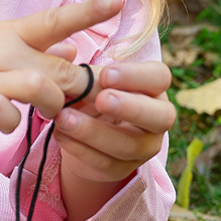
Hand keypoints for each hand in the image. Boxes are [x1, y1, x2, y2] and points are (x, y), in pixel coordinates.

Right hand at [0, 0, 124, 144]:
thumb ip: (33, 48)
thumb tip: (72, 49)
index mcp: (8, 35)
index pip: (56, 21)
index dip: (89, 12)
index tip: (119, 0)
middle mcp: (1, 53)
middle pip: (61, 68)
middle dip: (79, 87)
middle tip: (77, 100)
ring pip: (39, 87)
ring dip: (51, 103)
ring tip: (44, 111)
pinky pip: (3, 114)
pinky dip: (12, 120)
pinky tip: (5, 120)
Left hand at [52, 57, 175, 196]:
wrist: (82, 131)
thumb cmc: (90, 95)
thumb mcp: (86, 79)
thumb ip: (78, 67)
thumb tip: (65, 51)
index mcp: (153, 88)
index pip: (159, 77)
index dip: (136, 76)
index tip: (106, 74)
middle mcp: (157, 118)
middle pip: (161, 116)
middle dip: (130, 108)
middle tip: (101, 100)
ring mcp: (144, 147)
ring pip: (128, 145)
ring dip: (94, 132)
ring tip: (64, 118)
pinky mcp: (122, 169)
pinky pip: (106, 164)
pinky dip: (81, 150)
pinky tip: (60, 135)